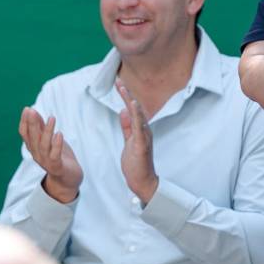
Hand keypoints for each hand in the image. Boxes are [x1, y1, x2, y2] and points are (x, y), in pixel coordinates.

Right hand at [18, 107, 82, 203]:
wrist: (69, 179)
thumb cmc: (59, 157)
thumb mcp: (49, 140)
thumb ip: (41, 128)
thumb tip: (33, 112)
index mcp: (33, 148)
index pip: (24, 134)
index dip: (24, 122)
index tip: (27, 109)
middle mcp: (37, 155)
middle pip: (32, 138)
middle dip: (32, 124)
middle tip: (32, 110)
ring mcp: (46, 162)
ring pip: (43, 146)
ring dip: (47, 131)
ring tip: (52, 118)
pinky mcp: (57, 167)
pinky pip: (55, 155)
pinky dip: (56, 145)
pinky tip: (59, 134)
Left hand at [115, 81, 157, 204]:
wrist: (143, 182)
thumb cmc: (137, 164)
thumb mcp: (128, 142)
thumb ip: (126, 127)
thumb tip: (123, 111)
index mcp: (140, 130)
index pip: (132, 110)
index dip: (126, 97)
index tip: (119, 85)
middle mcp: (144, 131)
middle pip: (135, 109)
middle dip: (127, 94)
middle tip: (118, 81)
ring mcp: (144, 137)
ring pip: (138, 115)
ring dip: (130, 101)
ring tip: (123, 89)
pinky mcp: (142, 144)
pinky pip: (139, 127)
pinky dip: (137, 115)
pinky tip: (132, 106)